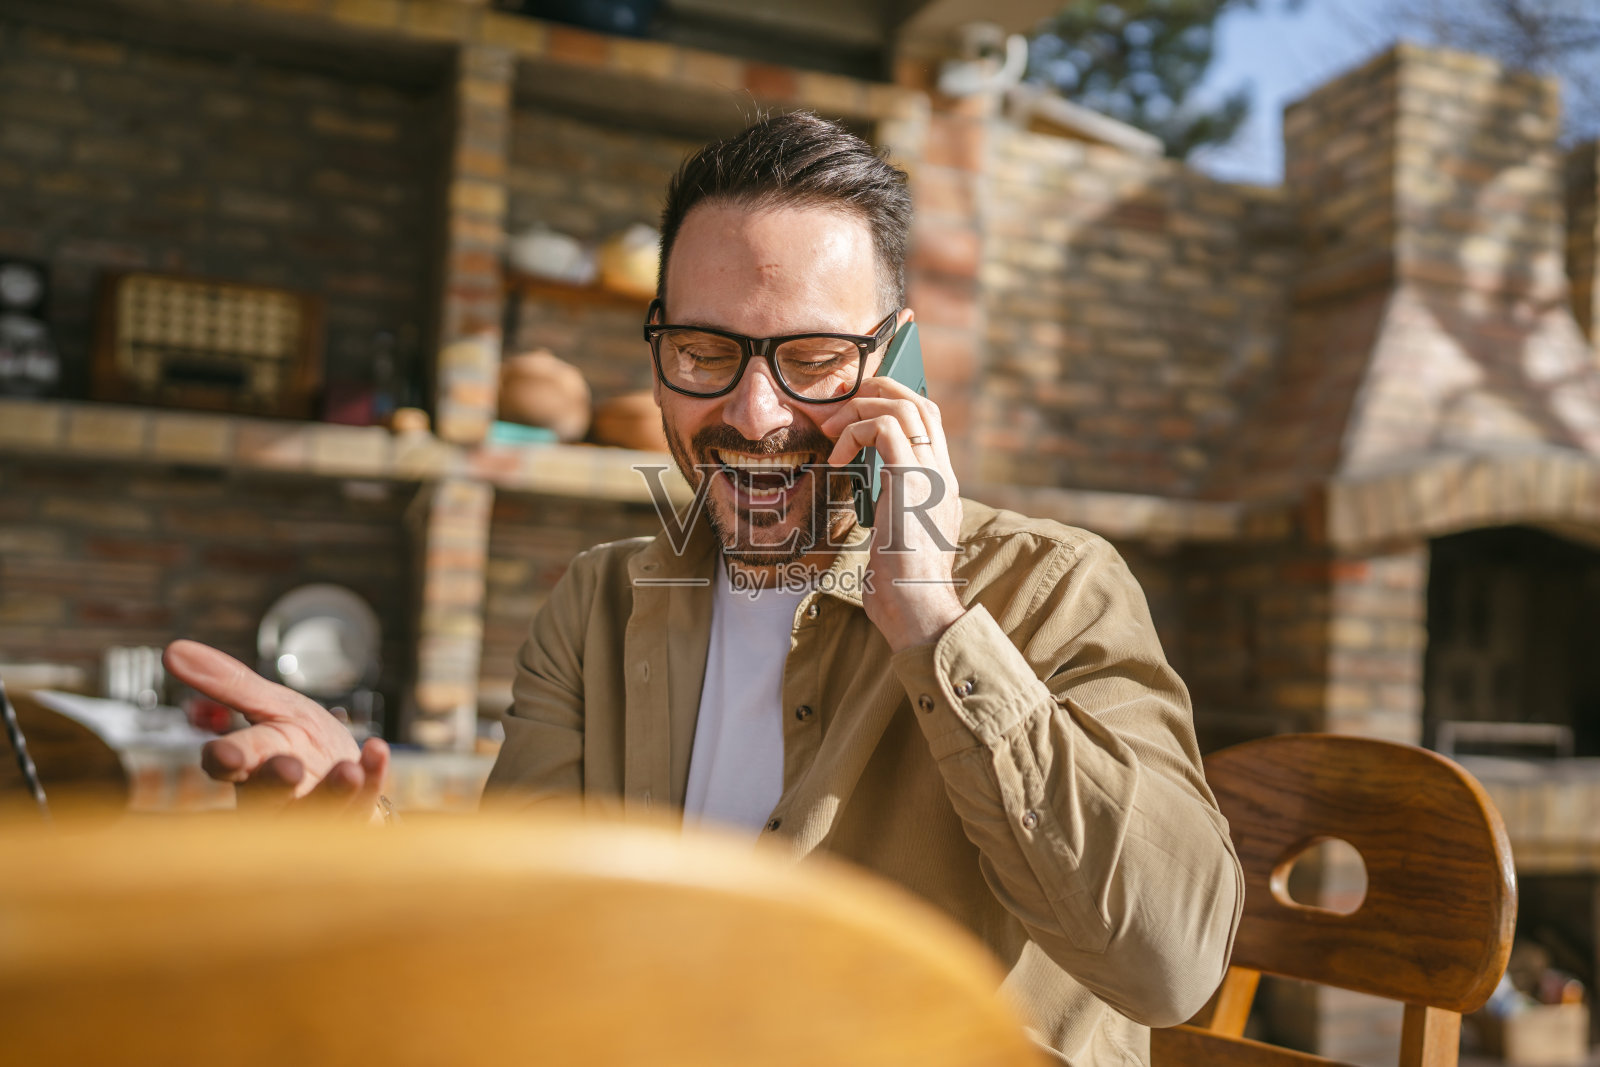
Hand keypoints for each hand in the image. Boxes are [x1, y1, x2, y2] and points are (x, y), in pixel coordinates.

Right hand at [162, 640, 389, 819]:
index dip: (225, 760)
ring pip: (316, 812)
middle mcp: (276, 797)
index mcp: (251, 764)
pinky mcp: (352, 820)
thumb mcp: (273, 706)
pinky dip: (374, 780)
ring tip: (350, 770)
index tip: (225, 755)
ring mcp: (314, 816)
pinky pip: (363, 805)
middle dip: (276, 784)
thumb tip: (171, 649)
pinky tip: (378, 752)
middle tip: (290, 767)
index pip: (228, 763)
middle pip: (268, 797)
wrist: (352, 779)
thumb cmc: (303, 743)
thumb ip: (229, 684)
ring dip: (334, 791)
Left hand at [820, 376, 965, 652]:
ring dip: (862, 409)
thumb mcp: (899, 537)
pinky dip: (856, 432)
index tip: (858, 417)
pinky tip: (838, 457)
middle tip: (842, 409)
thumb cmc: (902, 585)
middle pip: (922, 404)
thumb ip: (895, 509)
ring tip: (834, 431)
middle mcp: (943, 473)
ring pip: (905, 407)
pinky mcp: (912, 480)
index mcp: (942, 485)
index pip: (928, 425)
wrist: (919, 608)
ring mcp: (932, 474)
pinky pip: (885, 429)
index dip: (894, 407)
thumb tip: (875, 499)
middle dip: (879, 393)